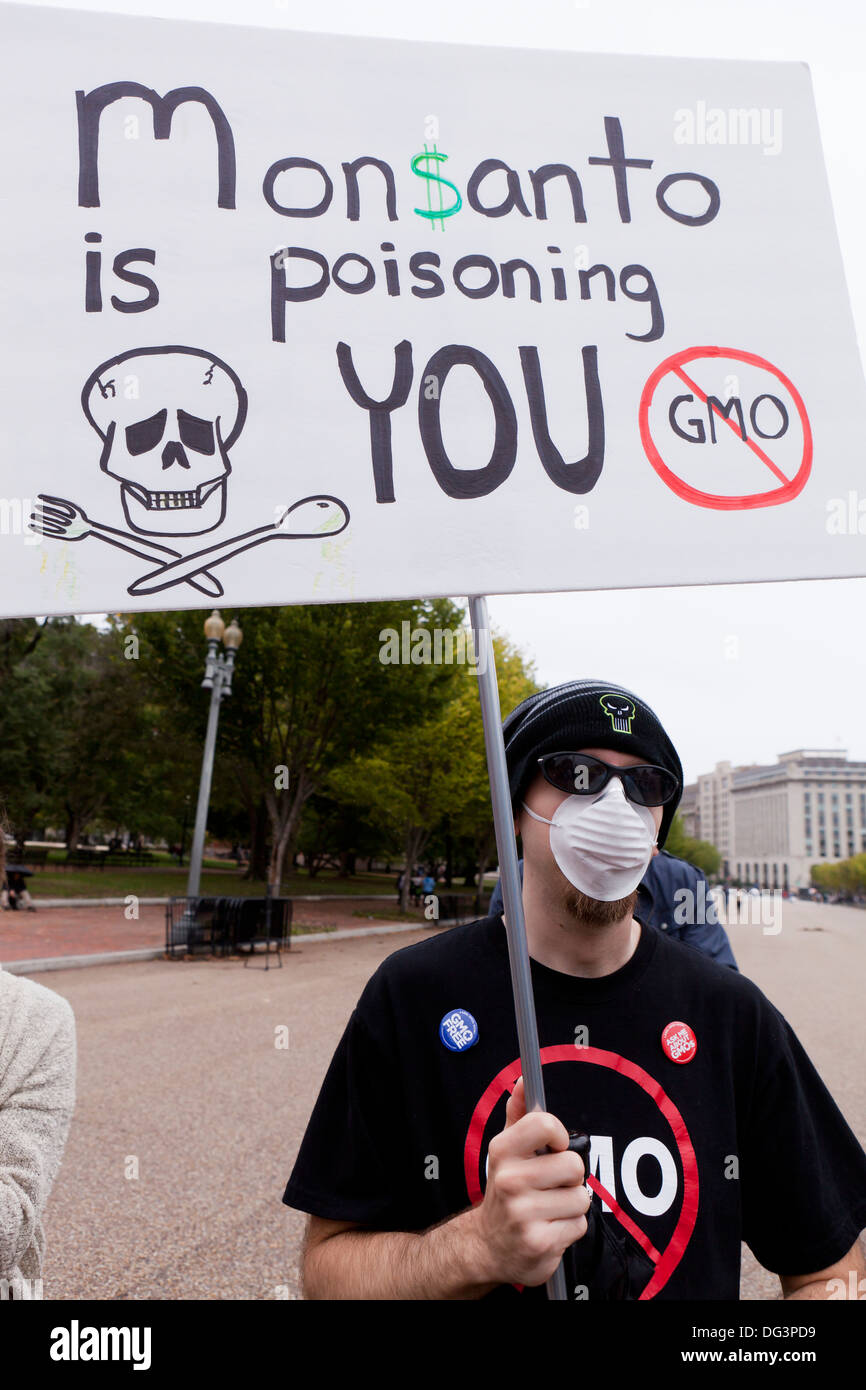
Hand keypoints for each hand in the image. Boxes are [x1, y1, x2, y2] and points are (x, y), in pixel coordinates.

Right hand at [471, 1075, 589, 1287]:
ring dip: (572, 1204)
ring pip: (581, 1197)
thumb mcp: (505, 1152)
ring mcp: (523, 1214)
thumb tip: (524, 1080)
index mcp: (502, 1151)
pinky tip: (550, 1228)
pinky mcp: (540, 1243)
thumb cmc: (506, 1191)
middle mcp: (509, 1180)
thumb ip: (518, 1114)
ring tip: (550, 1208)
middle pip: (573, 1165)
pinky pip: (580, 1225)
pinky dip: (570, 1228)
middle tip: (551, 1185)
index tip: (555, 1147)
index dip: (560, 1135)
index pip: (545, 1124)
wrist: (488, 1247)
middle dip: (571, 1177)